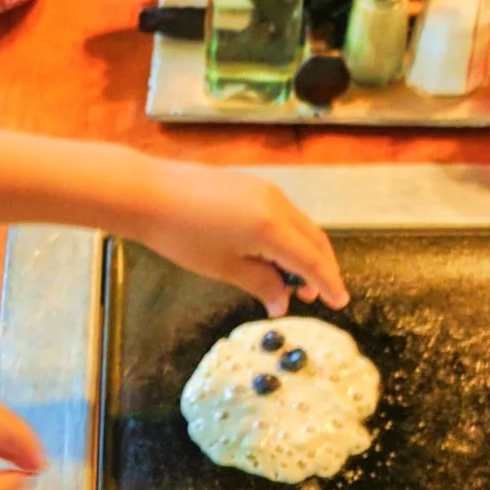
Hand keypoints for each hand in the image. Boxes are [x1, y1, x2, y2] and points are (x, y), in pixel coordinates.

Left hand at [139, 165, 347, 314]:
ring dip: (305, 254)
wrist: (148, 194)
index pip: (311, 260)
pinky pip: (285, 215)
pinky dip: (290, 238)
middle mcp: (277, 203)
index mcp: (271, 227)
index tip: (340, 303)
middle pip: (314, 240)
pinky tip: (275, 257)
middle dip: (321, 269)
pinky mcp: (254, 184)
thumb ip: (261, 284)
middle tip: (317, 297)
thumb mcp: (223, 268)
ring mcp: (267, 189)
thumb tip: (283, 304)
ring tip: (292, 283)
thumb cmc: (181, 236)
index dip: (328, 283)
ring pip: (301, 226)